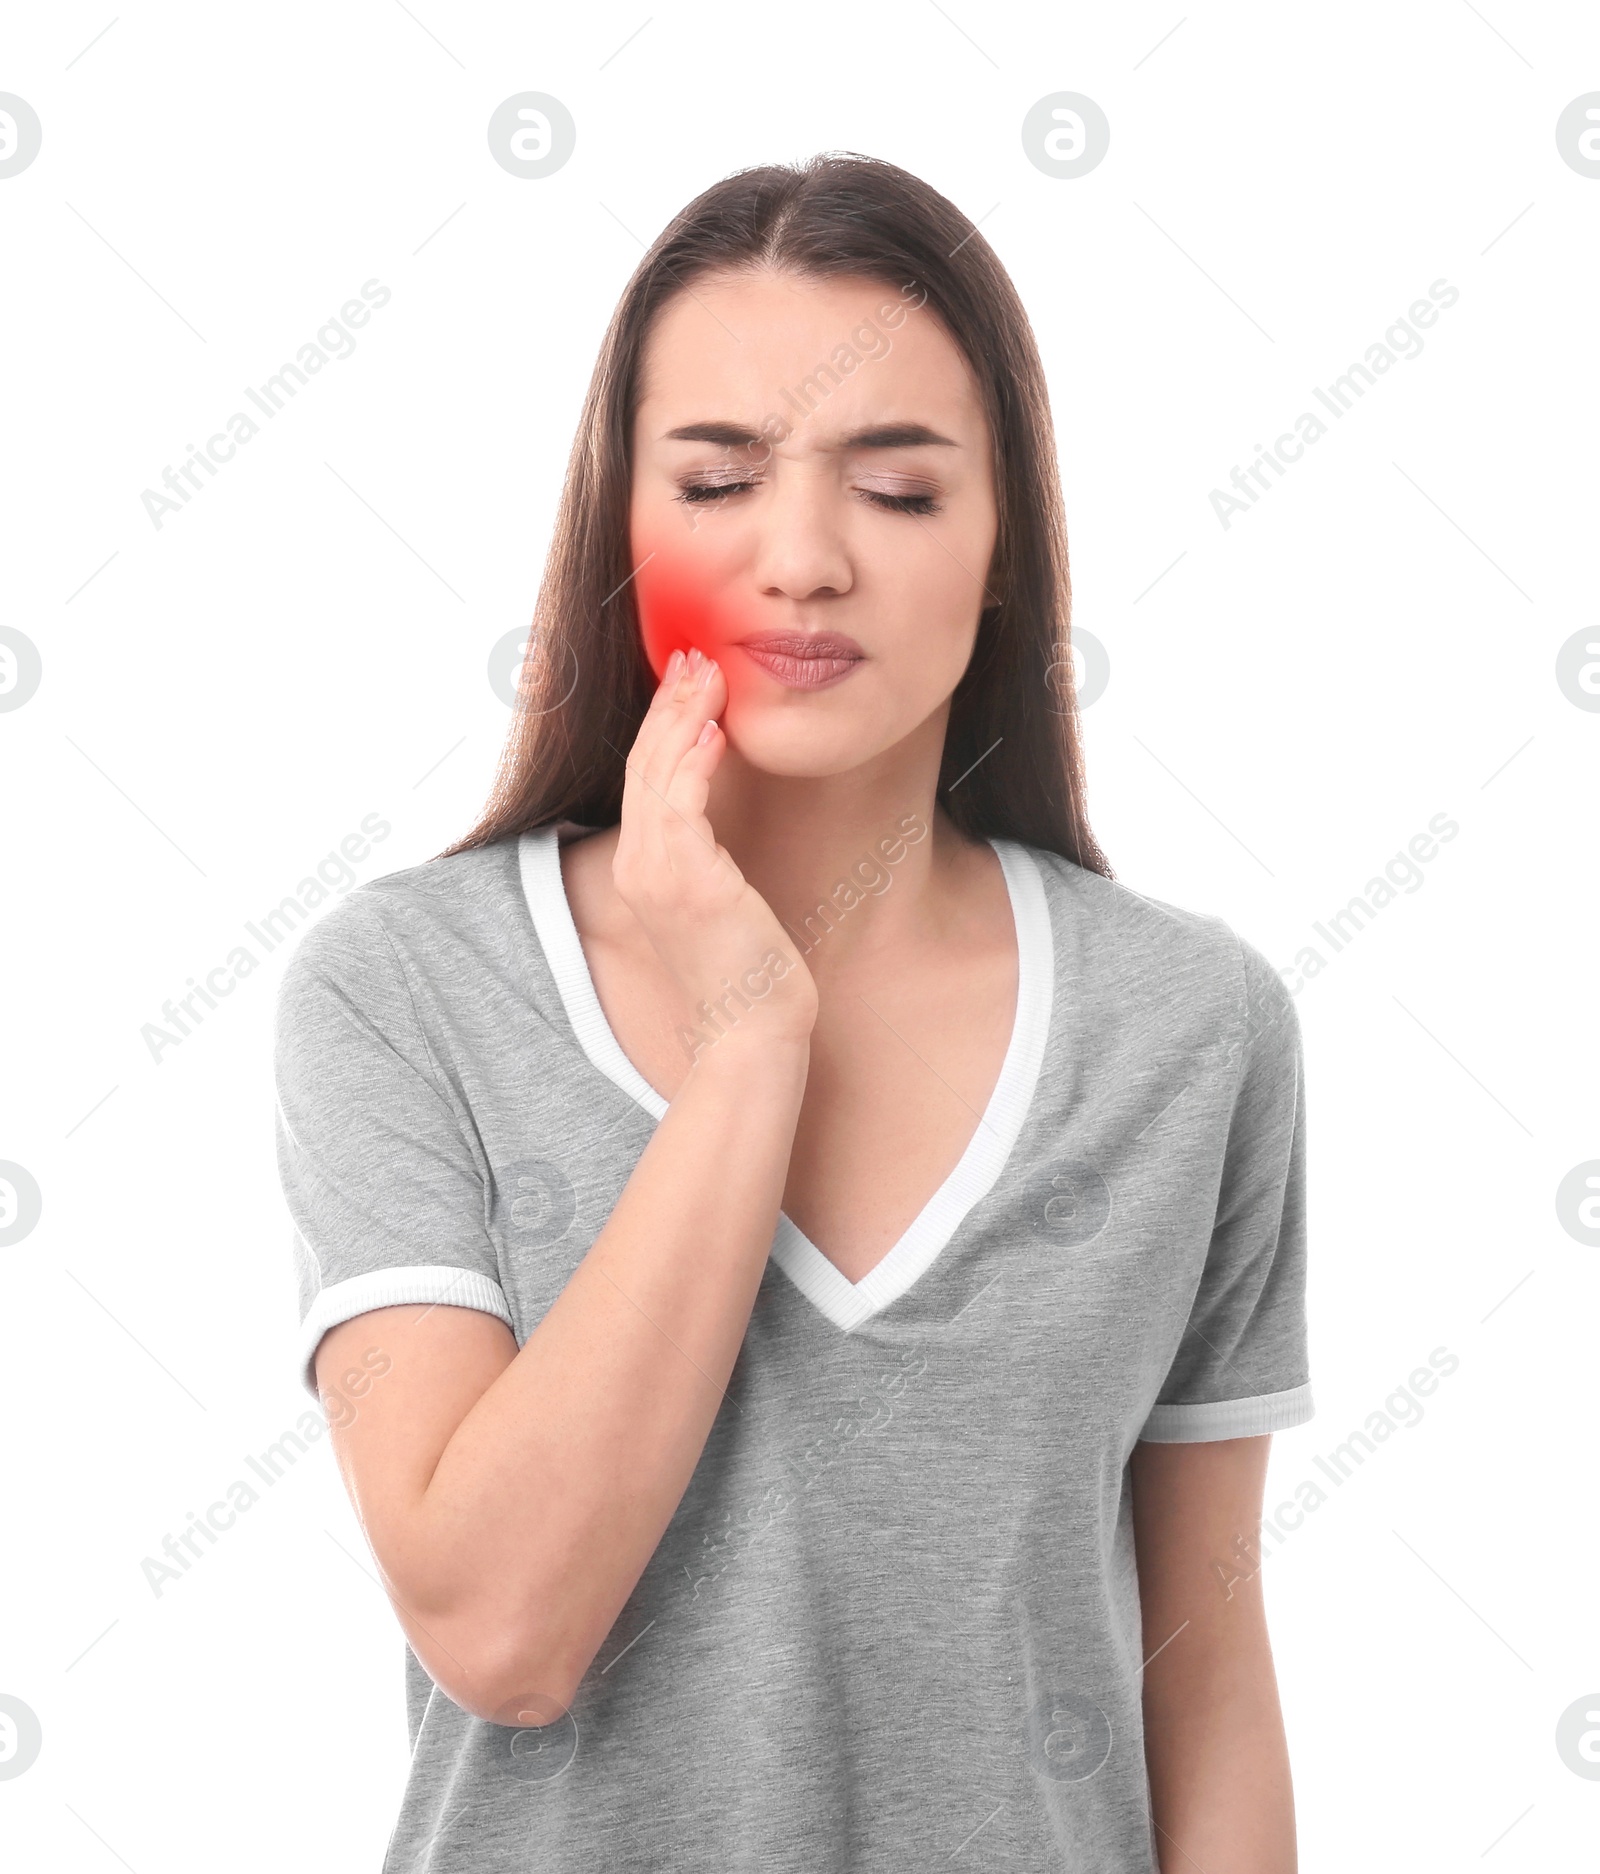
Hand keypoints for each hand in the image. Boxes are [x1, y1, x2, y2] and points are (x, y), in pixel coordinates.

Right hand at [613, 647, 818, 1053]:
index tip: (688, 684)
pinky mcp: (688, 881)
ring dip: (683, 718)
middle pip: (643, 766)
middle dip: (669, 706)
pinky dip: (695, 760)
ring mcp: (657, 874)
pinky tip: (717, 728)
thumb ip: (708, 862)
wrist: (752, 1032)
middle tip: (695, 657)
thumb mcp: (720, 905)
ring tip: (709, 674)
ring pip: (658, 774)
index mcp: (642, 871)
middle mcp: (638, 868)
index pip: (644, 781)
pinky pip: (682, 804)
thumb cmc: (747, 974)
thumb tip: (722, 833)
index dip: (662, 727)